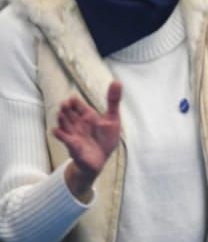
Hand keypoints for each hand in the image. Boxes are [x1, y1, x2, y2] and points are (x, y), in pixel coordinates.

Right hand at [54, 81, 122, 198]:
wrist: (101, 160)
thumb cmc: (106, 138)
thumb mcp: (113, 119)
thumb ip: (113, 101)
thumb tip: (116, 81)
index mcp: (88, 116)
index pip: (77, 105)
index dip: (74, 101)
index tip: (72, 98)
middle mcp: (78, 123)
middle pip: (68, 113)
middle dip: (65, 108)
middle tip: (65, 104)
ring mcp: (74, 134)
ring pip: (64, 124)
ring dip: (61, 119)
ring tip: (60, 113)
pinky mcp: (73, 145)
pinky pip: (64, 139)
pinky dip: (60, 134)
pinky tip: (56, 130)